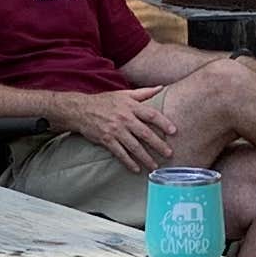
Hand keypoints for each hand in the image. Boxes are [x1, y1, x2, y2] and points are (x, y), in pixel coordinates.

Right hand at [62, 87, 177, 171]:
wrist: (81, 109)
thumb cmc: (105, 101)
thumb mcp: (124, 94)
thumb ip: (144, 92)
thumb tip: (162, 87)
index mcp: (130, 106)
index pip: (150, 115)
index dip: (163, 123)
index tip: (174, 131)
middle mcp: (124, 118)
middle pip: (145, 133)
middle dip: (158, 144)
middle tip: (169, 154)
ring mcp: (115, 130)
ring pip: (133, 146)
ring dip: (145, 157)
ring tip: (155, 166)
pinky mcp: (106, 140)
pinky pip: (120, 153)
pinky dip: (128, 162)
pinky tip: (136, 169)